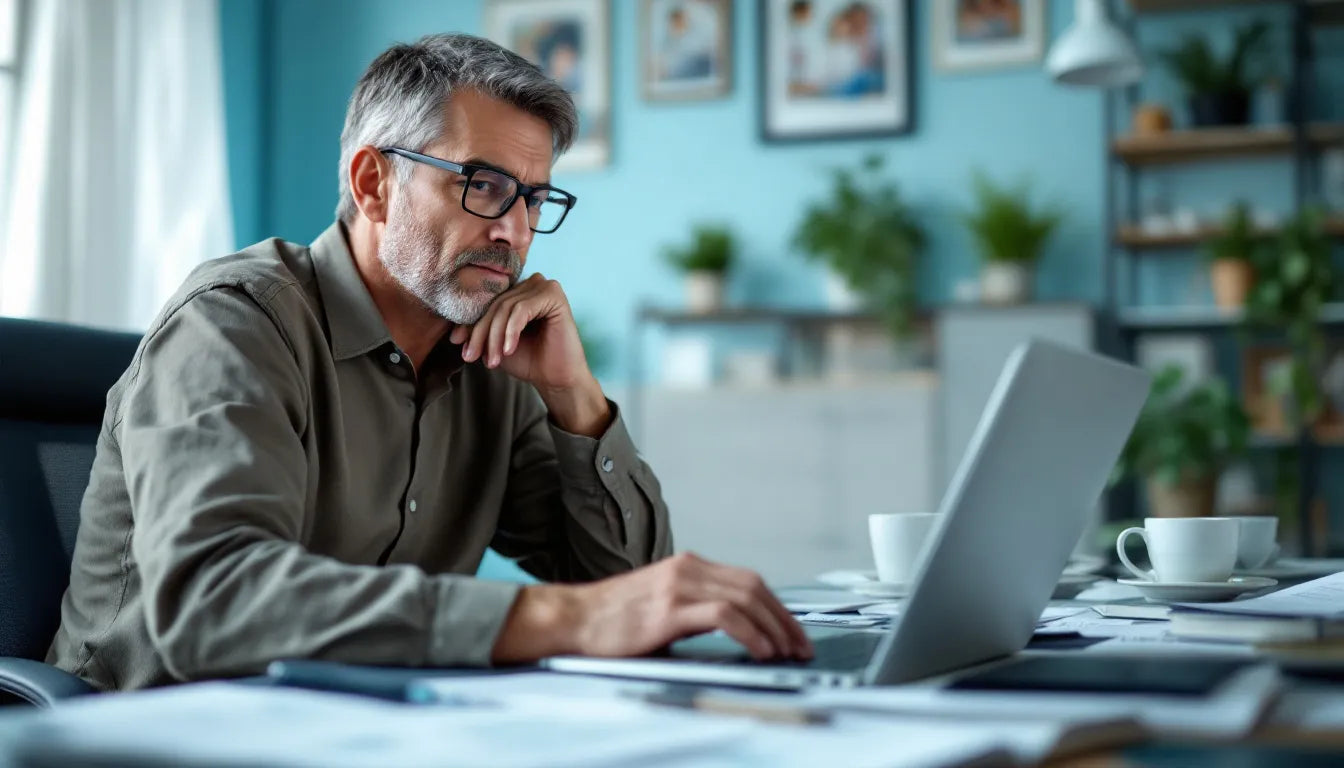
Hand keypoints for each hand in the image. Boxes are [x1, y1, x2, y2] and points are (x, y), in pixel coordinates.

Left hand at [449, 273, 587, 391]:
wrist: (556, 379)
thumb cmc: (528, 361)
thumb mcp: (495, 344)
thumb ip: (479, 331)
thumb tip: (453, 332)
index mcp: (517, 291)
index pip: (486, 302)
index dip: (469, 322)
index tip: (456, 343)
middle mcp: (530, 283)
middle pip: (495, 305)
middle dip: (481, 333)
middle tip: (471, 357)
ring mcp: (544, 286)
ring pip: (506, 308)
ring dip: (495, 337)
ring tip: (492, 361)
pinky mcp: (554, 294)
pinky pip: (522, 309)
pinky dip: (512, 331)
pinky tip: (509, 350)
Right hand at [492, 553, 813, 662]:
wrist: (573, 619)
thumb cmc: (612, 619)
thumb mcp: (661, 603)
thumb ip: (694, 608)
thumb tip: (734, 629)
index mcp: (688, 566)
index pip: (748, 580)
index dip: (776, 606)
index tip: (793, 630)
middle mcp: (687, 569)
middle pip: (754, 586)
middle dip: (784, 618)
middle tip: (801, 644)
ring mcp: (678, 587)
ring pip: (745, 598)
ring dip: (773, 628)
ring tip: (785, 651)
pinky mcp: (668, 610)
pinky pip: (724, 616)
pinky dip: (749, 632)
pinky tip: (759, 650)